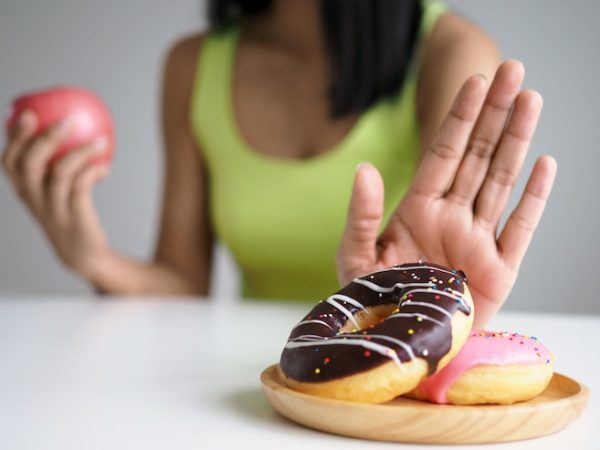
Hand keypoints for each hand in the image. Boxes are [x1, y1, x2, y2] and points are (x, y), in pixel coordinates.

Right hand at [2, 111, 110, 276]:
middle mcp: (34, 199)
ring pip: (59, 173)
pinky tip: (105, 167)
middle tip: (68, 119)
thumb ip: (56, 166)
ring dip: (81, 152)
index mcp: (25, 190)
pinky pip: (82, 188)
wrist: (83, 254)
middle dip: (46, 137)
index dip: (15, 137)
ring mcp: (53, 210)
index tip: (27, 113)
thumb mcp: (56, 191)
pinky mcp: (75, 218)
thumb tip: (73, 128)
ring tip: (101, 141)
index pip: (9, 161)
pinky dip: (93, 172)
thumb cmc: (71, 214)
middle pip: (30, 164)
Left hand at [337, 60, 556, 327]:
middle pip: (477, 156)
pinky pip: (521, 228)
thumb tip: (364, 169)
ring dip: (517, 141)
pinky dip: (534, 198)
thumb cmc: (372, 302)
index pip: (443, 153)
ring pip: (501, 180)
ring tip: (530, 99)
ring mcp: (477, 240)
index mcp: (418, 210)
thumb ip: (360, 215)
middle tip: (513, 71)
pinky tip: (545, 164)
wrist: (396, 343)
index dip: (459, 118)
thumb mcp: (355, 257)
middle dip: (494, 114)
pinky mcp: (499, 270)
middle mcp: (451, 217)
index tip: (475, 82)